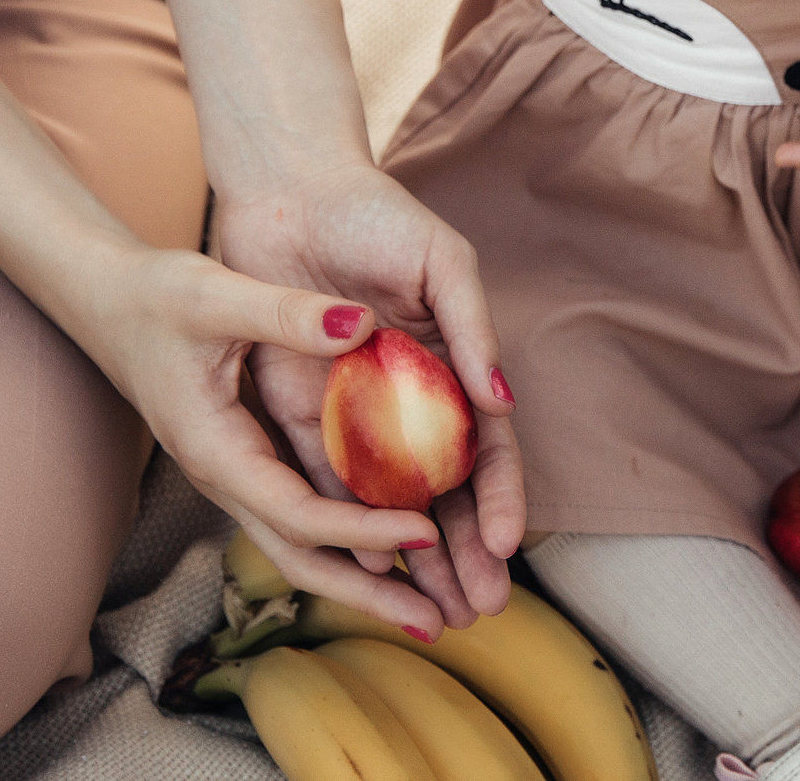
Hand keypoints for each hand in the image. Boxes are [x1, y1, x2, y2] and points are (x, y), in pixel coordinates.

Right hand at [67, 237, 477, 638]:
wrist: (106, 300)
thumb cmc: (156, 296)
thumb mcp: (217, 295)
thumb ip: (287, 312)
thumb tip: (364, 324)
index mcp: (216, 451)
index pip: (297, 513)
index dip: (362, 528)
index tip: (426, 530)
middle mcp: (226, 478)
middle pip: (300, 556)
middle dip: (366, 593)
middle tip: (438, 623)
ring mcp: (235, 476)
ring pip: (301, 545)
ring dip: (362, 579)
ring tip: (428, 607)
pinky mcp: (248, 461)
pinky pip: (302, 513)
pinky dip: (349, 537)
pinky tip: (398, 541)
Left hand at [212, 160, 524, 634]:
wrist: (289, 187)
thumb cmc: (377, 215)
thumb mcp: (442, 263)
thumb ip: (472, 330)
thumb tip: (504, 401)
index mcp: (455, 363)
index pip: (488, 447)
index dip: (502, 496)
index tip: (509, 545)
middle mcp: (412, 398)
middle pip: (446, 491)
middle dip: (467, 552)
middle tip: (481, 608)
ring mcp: (359, 410)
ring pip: (393, 502)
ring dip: (415, 559)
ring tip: (435, 611)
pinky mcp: (303, 412)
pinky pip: (328, 479)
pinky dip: (349, 527)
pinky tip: (367, 571)